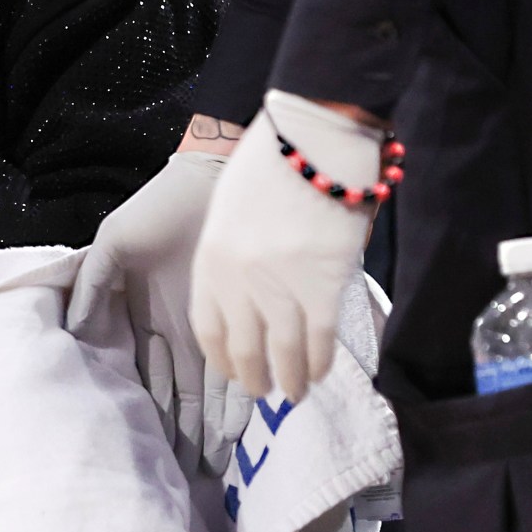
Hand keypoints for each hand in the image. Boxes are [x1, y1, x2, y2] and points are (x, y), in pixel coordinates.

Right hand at [69, 151, 249, 473]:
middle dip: (187, 429)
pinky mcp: (238, 314)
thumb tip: (76, 331)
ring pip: (212, 386)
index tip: (154, 450)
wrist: (210, 178)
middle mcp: (177, 331)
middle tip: (192, 471)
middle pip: (182, 392)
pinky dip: (240, 393)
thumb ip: (92, 286)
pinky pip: (239, 361)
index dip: (152, 413)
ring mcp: (210, 325)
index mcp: (144, 319)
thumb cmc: (158, 209)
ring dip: (214, 422)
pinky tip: (246, 425)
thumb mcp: (114, 245)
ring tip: (218, 461)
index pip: (148, 378)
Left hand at [190, 93, 380, 401]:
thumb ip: (234, 254)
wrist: (313, 137)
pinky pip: (319, 336)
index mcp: (211, 260)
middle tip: (264, 392)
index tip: (231, 372)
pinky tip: (321, 372)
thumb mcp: (231, 211)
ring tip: (295, 394)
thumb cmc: (273, 164)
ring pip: (283, 351)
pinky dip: (320, 360)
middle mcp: (239, 280)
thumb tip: (251, 292)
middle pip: (244, 347)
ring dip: (291, 379)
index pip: (209, 326)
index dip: (221, 357)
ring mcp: (281, 284)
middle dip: (253, 377)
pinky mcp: (323, 283)